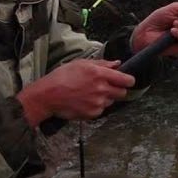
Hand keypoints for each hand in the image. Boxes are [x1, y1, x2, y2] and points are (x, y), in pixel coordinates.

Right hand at [16, 58, 133, 124]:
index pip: (126, 80)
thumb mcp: (81, 63)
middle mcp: (102, 89)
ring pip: (111, 101)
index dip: (129, 80)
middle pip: (122, 93)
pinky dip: (96, 106)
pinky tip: (85, 101)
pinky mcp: (92, 113)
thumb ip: (103, 64)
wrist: (48, 95)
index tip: (128, 80)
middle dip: (118, 90)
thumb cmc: (62, 76)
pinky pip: (101, 110)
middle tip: (107, 87)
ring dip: (105, 98)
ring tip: (90, 93)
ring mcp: (98, 103)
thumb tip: (117, 64)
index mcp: (100, 74)